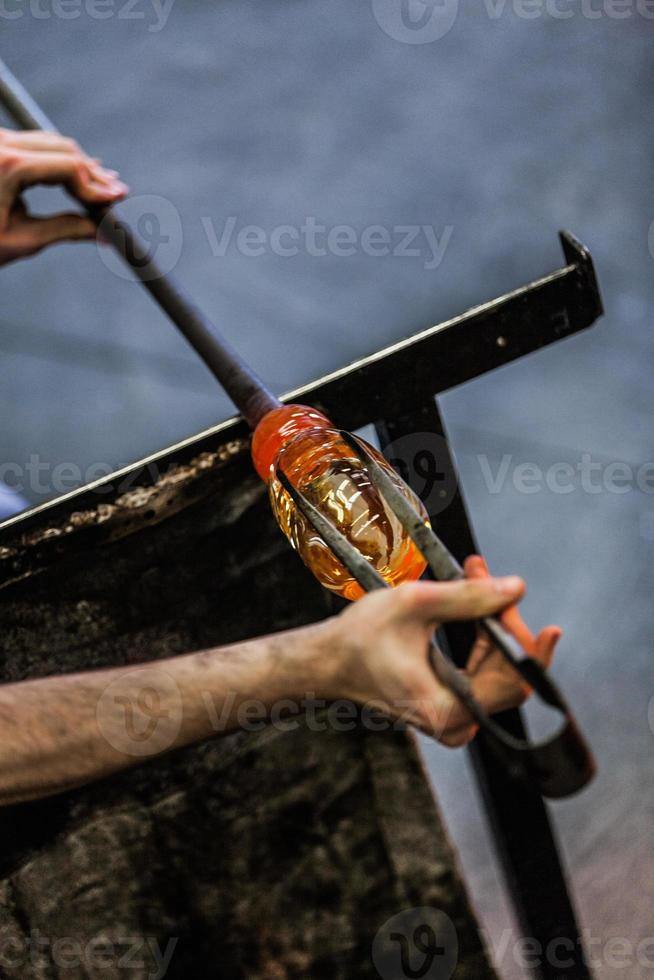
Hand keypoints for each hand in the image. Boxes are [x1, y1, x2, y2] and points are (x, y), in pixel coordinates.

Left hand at [0, 128, 127, 265]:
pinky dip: (57, 161)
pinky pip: (33, 146)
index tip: (117, 201)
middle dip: (92, 174)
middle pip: (62, 148)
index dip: (96, 185)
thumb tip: (103, 233)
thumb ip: (66, 230)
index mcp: (6, 166)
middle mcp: (0, 144)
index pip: (68, 166)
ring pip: (49, 143)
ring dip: (78, 166)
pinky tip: (76, 175)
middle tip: (117, 195)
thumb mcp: (21, 240)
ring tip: (102, 189)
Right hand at [325, 555, 560, 747]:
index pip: (513, 680)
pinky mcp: (449, 708)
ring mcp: (454, 719)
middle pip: (507, 673)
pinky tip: (471, 607)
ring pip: (496, 671)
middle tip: (483, 573)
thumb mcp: (415, 605)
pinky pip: (481, 675)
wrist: (328, 663)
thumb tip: (516, 589)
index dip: (530, 647)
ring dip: (491, 625)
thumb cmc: (360, 639)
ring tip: (474, 576)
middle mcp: (457, 723)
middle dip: (502, 620)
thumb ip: (470, 597)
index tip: (545, 622)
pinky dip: (480, 640)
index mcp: (449, 708)